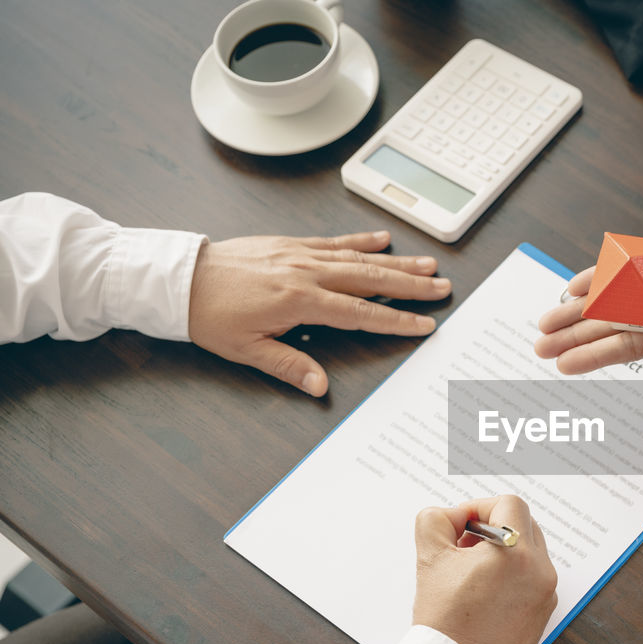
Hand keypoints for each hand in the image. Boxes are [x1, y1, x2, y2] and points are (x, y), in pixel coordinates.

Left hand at [188, 230, 450, 395]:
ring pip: (358, 258)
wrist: (181, 279)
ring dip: (396, 261)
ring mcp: (300, 254)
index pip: (360, 314)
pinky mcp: (290, 244)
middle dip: (410, 285)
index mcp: (300, 302)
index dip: (395, 320)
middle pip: (370, 279)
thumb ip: (288, 366)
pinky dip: (361, 240)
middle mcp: (306, 273)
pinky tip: (383, 240)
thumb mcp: (246, 350)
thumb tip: (318, 385)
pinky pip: (334, 241)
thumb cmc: (210, 315)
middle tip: (442, 287)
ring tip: (427, 264)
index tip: (423, 324)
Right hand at [411, 495, 558, 643]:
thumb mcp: (430, 557)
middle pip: (524, 525)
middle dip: (492, 528)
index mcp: (518, 553)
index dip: (479, 507)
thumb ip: (436, 520)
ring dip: (502, 553)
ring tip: (470, 574)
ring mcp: (546, 596)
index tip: (460, 525)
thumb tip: (451, 516)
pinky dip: (511, 578)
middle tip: (462, 548)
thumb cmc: (445, 620)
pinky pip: (532, 581)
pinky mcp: (543, 616)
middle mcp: (541, 572)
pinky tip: (483, 595)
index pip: (509, 504)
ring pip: (529, 554)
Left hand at [534, 204, 642, 373]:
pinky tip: (576, 285)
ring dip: (581, 309)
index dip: (596, 354)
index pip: (632, 345)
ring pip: (615, 299)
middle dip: (577, 336)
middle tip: (541, 346)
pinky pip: (627, 269)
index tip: (563, 363)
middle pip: (614, 326)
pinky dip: (602, 276)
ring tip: (547, 321)